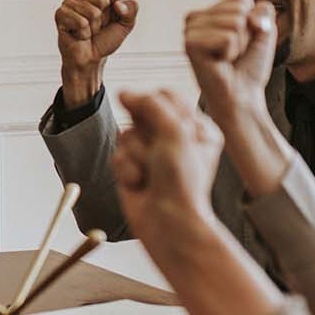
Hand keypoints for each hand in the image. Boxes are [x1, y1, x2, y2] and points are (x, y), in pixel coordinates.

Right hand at [55, 0, 138, 108]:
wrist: (90, 59)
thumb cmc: (104, 41)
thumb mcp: (125, 25)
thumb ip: (131, 10)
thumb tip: (118, 3)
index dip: (115, 11)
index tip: (108, 20)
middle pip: (102, 1)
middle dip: (103, 19)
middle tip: (96, 28)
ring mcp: (69, 3)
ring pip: (92, 12)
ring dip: (93, 27)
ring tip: (87, 31)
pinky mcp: (60, 14)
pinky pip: (81, 22)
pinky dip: (84, 33)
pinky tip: (78, 35)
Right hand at [114, 89, 284, 314]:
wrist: (168, 222)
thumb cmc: (181, 181)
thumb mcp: (174, 132)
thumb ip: (149, 105)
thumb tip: (123, 92)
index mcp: (197, 127)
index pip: (166, 95)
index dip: (156, 105)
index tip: (161, 123)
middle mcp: (174, 139)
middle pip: (142, 113)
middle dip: (145, 133)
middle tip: (159, 153)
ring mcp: (152, 155)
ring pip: (127, 134)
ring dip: (136, 154)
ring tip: (150, 173)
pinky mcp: (133, 169)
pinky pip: (118, 155)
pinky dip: (127, 169)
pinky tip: (139, 184)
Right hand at [183, 0, 276, 120]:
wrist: (241, 94)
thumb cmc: (249, 65)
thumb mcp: (264, 30)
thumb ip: (264, 10)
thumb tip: (247, 16)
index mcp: (209, 11)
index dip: (252, 21)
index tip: (242, 41)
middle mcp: (196, 17)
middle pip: (239, 9)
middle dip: (246, 34)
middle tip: (234, 52)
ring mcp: (190, 30)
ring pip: (235, 22)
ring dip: (239, 45)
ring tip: (227, 58)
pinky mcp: (190, 43)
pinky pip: (227, 37)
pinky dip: (231, 53)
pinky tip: (220, 62)